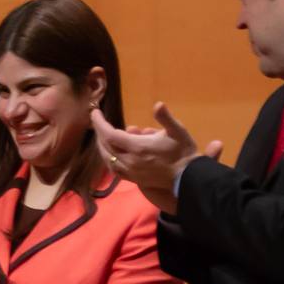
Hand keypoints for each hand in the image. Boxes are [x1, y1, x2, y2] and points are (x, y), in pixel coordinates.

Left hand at [93, 102, 222, 212]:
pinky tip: (110, 154)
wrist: (189, 178)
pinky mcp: (134, 179)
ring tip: (102, 136)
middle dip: (99, 132)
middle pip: (105, 146)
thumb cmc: (184, 152)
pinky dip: (108, 159)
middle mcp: (130, 161)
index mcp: (138, 147)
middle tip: (98, 121)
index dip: (99, 123)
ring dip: (102, 146)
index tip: (95, 112)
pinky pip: (114, 170)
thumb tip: (158, 104)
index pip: (110, 134)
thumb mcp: (178, 131)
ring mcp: (131, 172)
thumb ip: (165, 118)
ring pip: (107, 159)